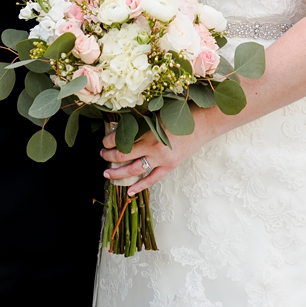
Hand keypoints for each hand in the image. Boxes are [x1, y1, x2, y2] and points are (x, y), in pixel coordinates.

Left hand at [101, 108, 217, 195]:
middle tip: (102, 155)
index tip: (104, 141)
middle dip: (109, 156)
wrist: (203, 123)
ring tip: (107, 173)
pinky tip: (129, 192)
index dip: (109, 141)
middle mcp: (152, 147)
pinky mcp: (169, 166)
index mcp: (148, 131)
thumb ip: (141, 122)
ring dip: (118, 172)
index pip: (121, 140)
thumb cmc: (180, 114)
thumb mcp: (157, 114)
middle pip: (123, 156)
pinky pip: (151, 180)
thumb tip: (123, 126)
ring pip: (133, 170)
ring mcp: (161, 159)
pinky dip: (139, 186)